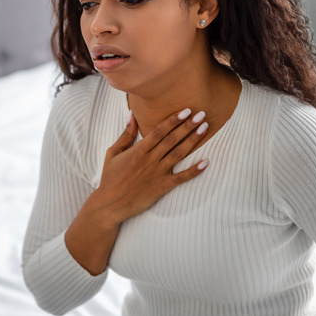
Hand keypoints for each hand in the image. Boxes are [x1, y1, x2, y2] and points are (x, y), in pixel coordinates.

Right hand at [92, 108, 209, 227]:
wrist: (109, 205)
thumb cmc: (110, 178)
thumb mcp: (113, 153)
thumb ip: (125, 135)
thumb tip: (131, 115)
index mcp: (138, 150)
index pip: (159, 131)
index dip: (173, 120)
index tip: (186, 110)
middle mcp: (150, 160)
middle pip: (172, 139)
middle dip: (188, 125)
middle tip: (201, 114)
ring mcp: (157, 173)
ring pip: (179, 154)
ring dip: (193, 140)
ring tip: (204, 128)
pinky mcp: (162, 187)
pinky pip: (181, 178)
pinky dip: (194, 170)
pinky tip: (206, 162)